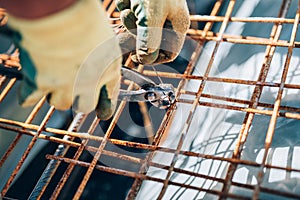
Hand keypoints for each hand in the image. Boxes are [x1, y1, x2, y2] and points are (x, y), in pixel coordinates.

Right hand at [5, 0, 121, 119]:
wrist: (58, 10)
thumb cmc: (83, 14)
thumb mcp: (103, 35)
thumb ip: (99, 54)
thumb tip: (92, 59)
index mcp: (109, 70)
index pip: (110, 99)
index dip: (105, 106)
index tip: (102, 111)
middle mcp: (90, 82)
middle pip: (84, 106)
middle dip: (78, 98)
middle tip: (70, 86)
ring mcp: (65, 86)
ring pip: (59, 103)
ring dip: (54, 92)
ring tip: (50, 74)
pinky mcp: (40, 84)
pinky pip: (29, 99)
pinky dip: (28, 93)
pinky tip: (31, 81)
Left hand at [116, 0, 189, 63]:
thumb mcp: (151, 16)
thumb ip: (149, 40)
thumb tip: (145, 60)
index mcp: (177, 25)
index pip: (169, 53)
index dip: (153, 58)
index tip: (137, 56)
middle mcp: (167, 20)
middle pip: (151, 43)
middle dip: (137, 36)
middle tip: (129, 29)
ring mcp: (153, 12)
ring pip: (138, 29)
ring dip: (129, 21)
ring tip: (128, 8)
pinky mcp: (140, 3)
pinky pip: (131, 14)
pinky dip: (126, 8)